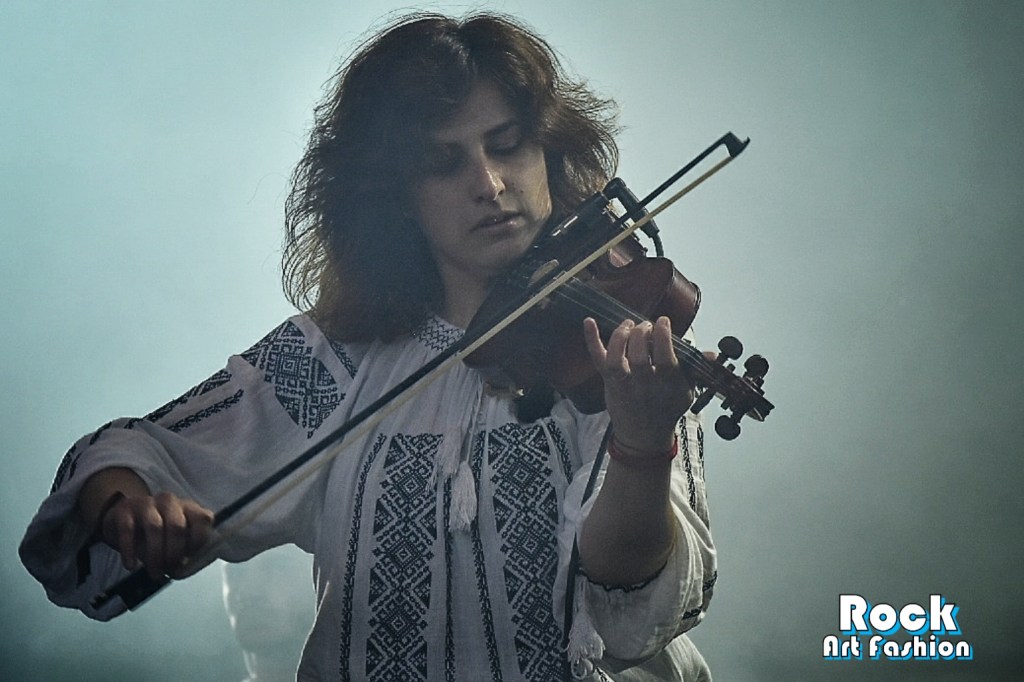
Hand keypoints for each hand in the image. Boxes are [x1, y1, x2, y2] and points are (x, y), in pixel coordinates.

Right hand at [98, 491, 213, 579]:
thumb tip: (183, 566)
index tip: (189, 559)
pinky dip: (130, 551)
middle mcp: (169, 501)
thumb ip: (185, 546)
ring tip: (155, 573)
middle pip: (177, 527)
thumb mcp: (174, 536)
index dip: (198, 542)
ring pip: (155, 528)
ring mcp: (146, 503)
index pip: (203, 519)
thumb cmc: (155, 531)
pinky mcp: (124, 510)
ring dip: (155, 556)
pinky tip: (131, 566)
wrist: (120, 517)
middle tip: (169, 571)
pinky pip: (128, 531)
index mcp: (187, 507)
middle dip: (174, 554)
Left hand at [582, 316, 694, 452]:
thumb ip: (696, 369)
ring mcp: (624, 383)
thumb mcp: (686, 391)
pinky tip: (588, 321)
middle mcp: (644, 384)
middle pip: (639, 356)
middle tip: (646, 325)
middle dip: (641, 334)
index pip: (666, 358)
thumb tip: (712, 354)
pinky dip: (592, 340)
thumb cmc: (667, 407)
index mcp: (667, 384)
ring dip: (620, 337)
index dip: (663, 336)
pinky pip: (598, 360)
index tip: (663, 322)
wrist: (643, 436)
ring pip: (616, 359)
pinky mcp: (608, 382)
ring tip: (627, 324)